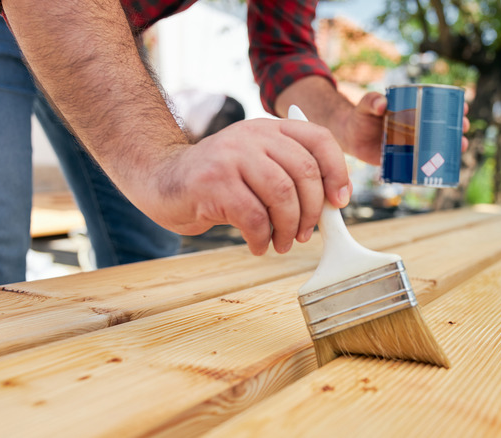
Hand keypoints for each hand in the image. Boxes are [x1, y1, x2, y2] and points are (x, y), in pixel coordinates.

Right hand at [139, 118, 350, 255]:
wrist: (162, 179)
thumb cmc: (219, 181)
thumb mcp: (257, 166)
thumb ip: (290, 176)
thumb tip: (329, 207)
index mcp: (270, 128)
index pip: (319, 139)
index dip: (338, 171)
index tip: (338, 202)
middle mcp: (252, 135)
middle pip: (305, 171)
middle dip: (312, 211)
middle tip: (305, 234)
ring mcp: (231, 156)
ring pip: (282, 194)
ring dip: (289, 227)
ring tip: (282, 243)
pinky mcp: (213, 183)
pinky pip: (254, 217)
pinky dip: (262, 238)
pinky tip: (258, 245)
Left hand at [340, 93, 470, 164]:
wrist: (350, 137)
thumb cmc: (360, 116)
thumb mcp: (366, 106)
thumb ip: (371, 101)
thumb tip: (382, 104)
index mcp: (411, 111)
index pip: (436, 106)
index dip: (452, 105)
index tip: (462, 107)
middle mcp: (416, 127)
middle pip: (442, 126)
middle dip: (458, 126)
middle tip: (463, 127)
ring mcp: (412, 144)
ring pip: (438, 144)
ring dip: (453, 146)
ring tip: (462, 146)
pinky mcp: (405, 159)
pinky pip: (424, 163)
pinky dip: (436, 166)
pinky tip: (446, 168)